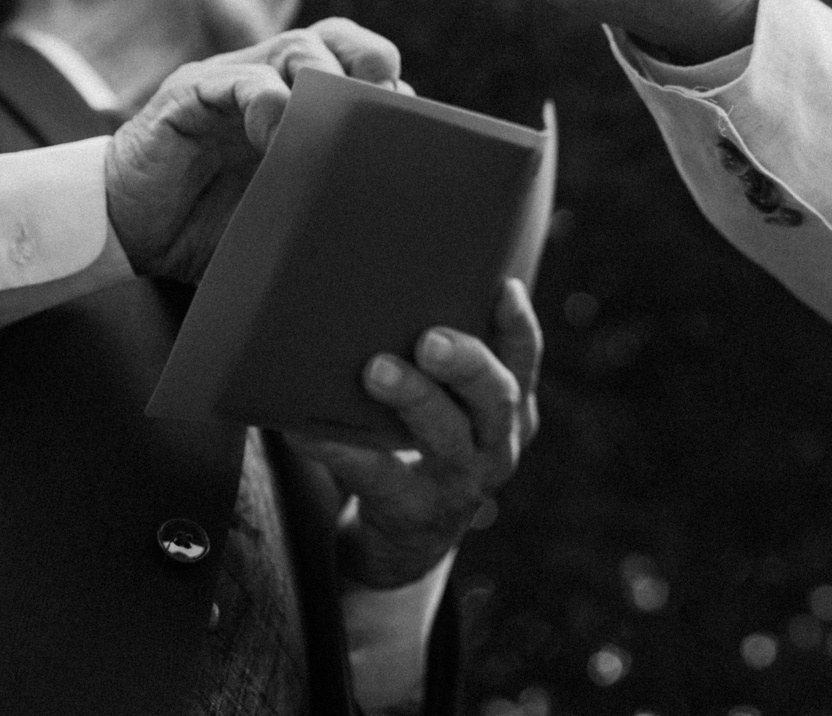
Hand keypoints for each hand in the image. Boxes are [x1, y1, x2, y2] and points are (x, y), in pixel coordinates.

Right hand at [105, 20, 399, 279]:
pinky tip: (273, 134)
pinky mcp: (189, 96)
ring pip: (295, 47)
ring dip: (323, 79)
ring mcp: (230, 81)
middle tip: (383, 102)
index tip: (406, 128)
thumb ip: (327, 201)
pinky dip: (264, 99)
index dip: (386, 87)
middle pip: (334, 39)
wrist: (126, 231)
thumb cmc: (208, 224)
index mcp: (298, 101)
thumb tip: (394, 230)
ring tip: (329, 124)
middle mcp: (268, 79)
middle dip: (369, 62)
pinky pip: (236, 79)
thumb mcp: (281, 212)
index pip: (356, 64)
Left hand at [292, 279, 543, 589]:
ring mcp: (460, 485)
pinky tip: (306, 427)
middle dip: (467, 362)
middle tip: (431, 338)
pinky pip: (376, 476)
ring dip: (414, 399)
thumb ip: (443, 367)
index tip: (504, 286)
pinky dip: (341, 447)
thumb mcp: (452, 412)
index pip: (524, 360)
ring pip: (447, 438)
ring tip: (376, 370)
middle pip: (495, 398)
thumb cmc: (421, 450)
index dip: (518, 324)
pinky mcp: (413, 512)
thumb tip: (383, 283)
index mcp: (509, 411)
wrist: (404, 549)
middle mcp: (496, 446)